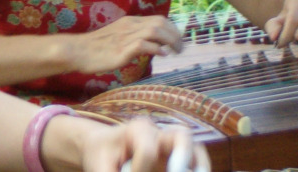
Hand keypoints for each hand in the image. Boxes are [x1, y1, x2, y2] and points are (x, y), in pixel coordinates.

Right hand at [72, 16, 181, 73]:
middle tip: (180, 49)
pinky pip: (143, 44)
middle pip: (161, 23)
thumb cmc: (97, 48)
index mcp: (130, 22)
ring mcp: (125, 36)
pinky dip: (156, 48)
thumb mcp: (118, 37)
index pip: (159, 19)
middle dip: (175, 36)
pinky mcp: (122, 49)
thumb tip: (154, 46)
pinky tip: (160, 55)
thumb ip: (134, 38)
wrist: (78, 51)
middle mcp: (130, 26)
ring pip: (155, 31)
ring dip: (170, 41)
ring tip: (175, 52)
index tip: (178, 41)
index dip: (173, 29)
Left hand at [82, 119, 209, 171]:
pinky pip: (196, 163)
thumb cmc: (100, 156)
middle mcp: (158, 133)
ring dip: (199, 167)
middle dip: (184, 157)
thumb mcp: (99, 166)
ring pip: (196, 149)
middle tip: (177, 171)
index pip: (147, 150)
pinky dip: (196, 170)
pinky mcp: (178, 159)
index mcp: (136, 129)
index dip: (139, 170)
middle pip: (182, 135)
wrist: (101, 148)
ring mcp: (171, 145)